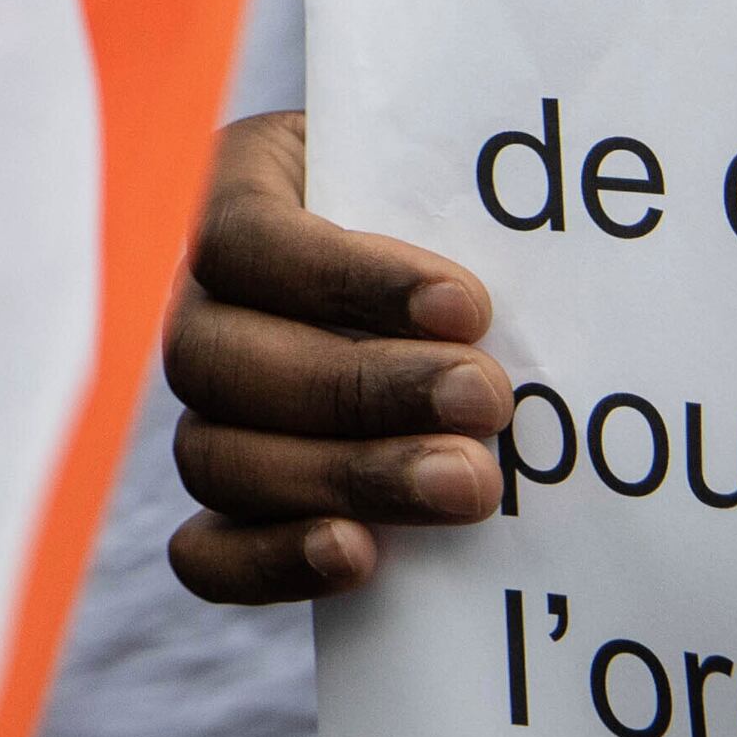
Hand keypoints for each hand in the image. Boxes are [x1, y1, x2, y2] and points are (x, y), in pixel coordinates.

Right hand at [164, 110, 508, 601]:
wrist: (454, 306)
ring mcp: (208, 414)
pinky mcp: (236, 507)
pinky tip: (358, 557)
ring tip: (469, 484)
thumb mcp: (441, 176)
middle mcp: (196, 307)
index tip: (465, 308)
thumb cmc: (453, 214)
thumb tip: (539, 217)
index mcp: (231, 201)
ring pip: (215, 456)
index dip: (343, 279)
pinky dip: (270, 561)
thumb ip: (454, 190)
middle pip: (215, 358)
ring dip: (345, 476)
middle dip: (359, 388)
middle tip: (485, 402)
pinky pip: (205, 553)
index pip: (240, 240)